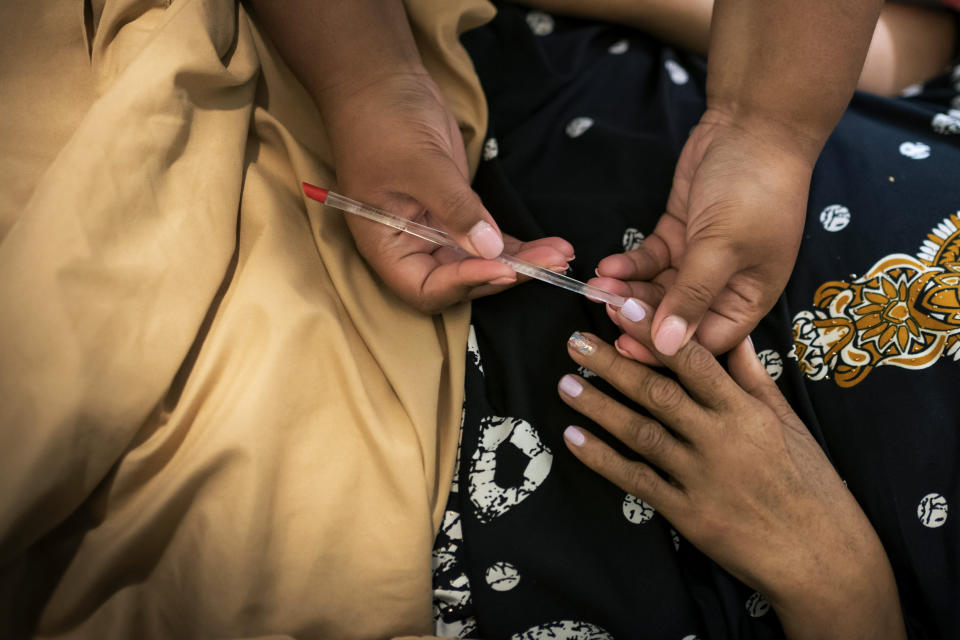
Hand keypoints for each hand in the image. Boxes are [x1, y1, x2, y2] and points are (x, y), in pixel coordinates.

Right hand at [322, 71, 573, 311]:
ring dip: (521, 262)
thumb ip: (455, 209)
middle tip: (549, 264)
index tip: (502, 268)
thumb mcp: (422, 165)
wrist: (382, 82)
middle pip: (460, 281)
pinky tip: (551, 245)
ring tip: (561, 255)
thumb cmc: (384, 121)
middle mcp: (410, 246)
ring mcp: (435, 230)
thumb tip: (490, 250)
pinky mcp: (457, 213)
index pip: (425, 288)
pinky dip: (517, 245)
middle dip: (505, 274)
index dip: (463, 285)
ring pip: (481, 262)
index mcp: (386, 244)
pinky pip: (488, 239)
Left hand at [557, 298, 905, 638]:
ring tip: (566, 384)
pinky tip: (574, 437)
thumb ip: (754, 377)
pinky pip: (636, 480)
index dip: (656, 333)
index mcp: (746, 412)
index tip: (623, 308)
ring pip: (639, 432)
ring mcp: (700, 478)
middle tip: (575, 342)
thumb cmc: (811, 485)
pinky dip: (602, 459)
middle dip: (612, 364)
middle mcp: (719, 439)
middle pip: (657, 393)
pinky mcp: (686, 513)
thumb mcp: (789, 423)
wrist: (823, 558)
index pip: (694, 362)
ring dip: (598, 407)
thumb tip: (733, 335)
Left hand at [591, 109, 810, 357]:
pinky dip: (630, 265)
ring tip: (597, 286)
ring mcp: (700, 260)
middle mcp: (725, 285)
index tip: (629, 346)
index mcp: (749, 298)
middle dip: (639, 316)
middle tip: (605, 312)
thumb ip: (692, 297)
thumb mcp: (723, 247)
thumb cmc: (754, 189)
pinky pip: (650, 260)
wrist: (752, 125)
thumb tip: (669, 346)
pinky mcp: (679, 234)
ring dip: (628, 289)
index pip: (706, 342)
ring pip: (657, 289)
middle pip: (676, 318)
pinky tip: (607, 265)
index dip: (668, 349)